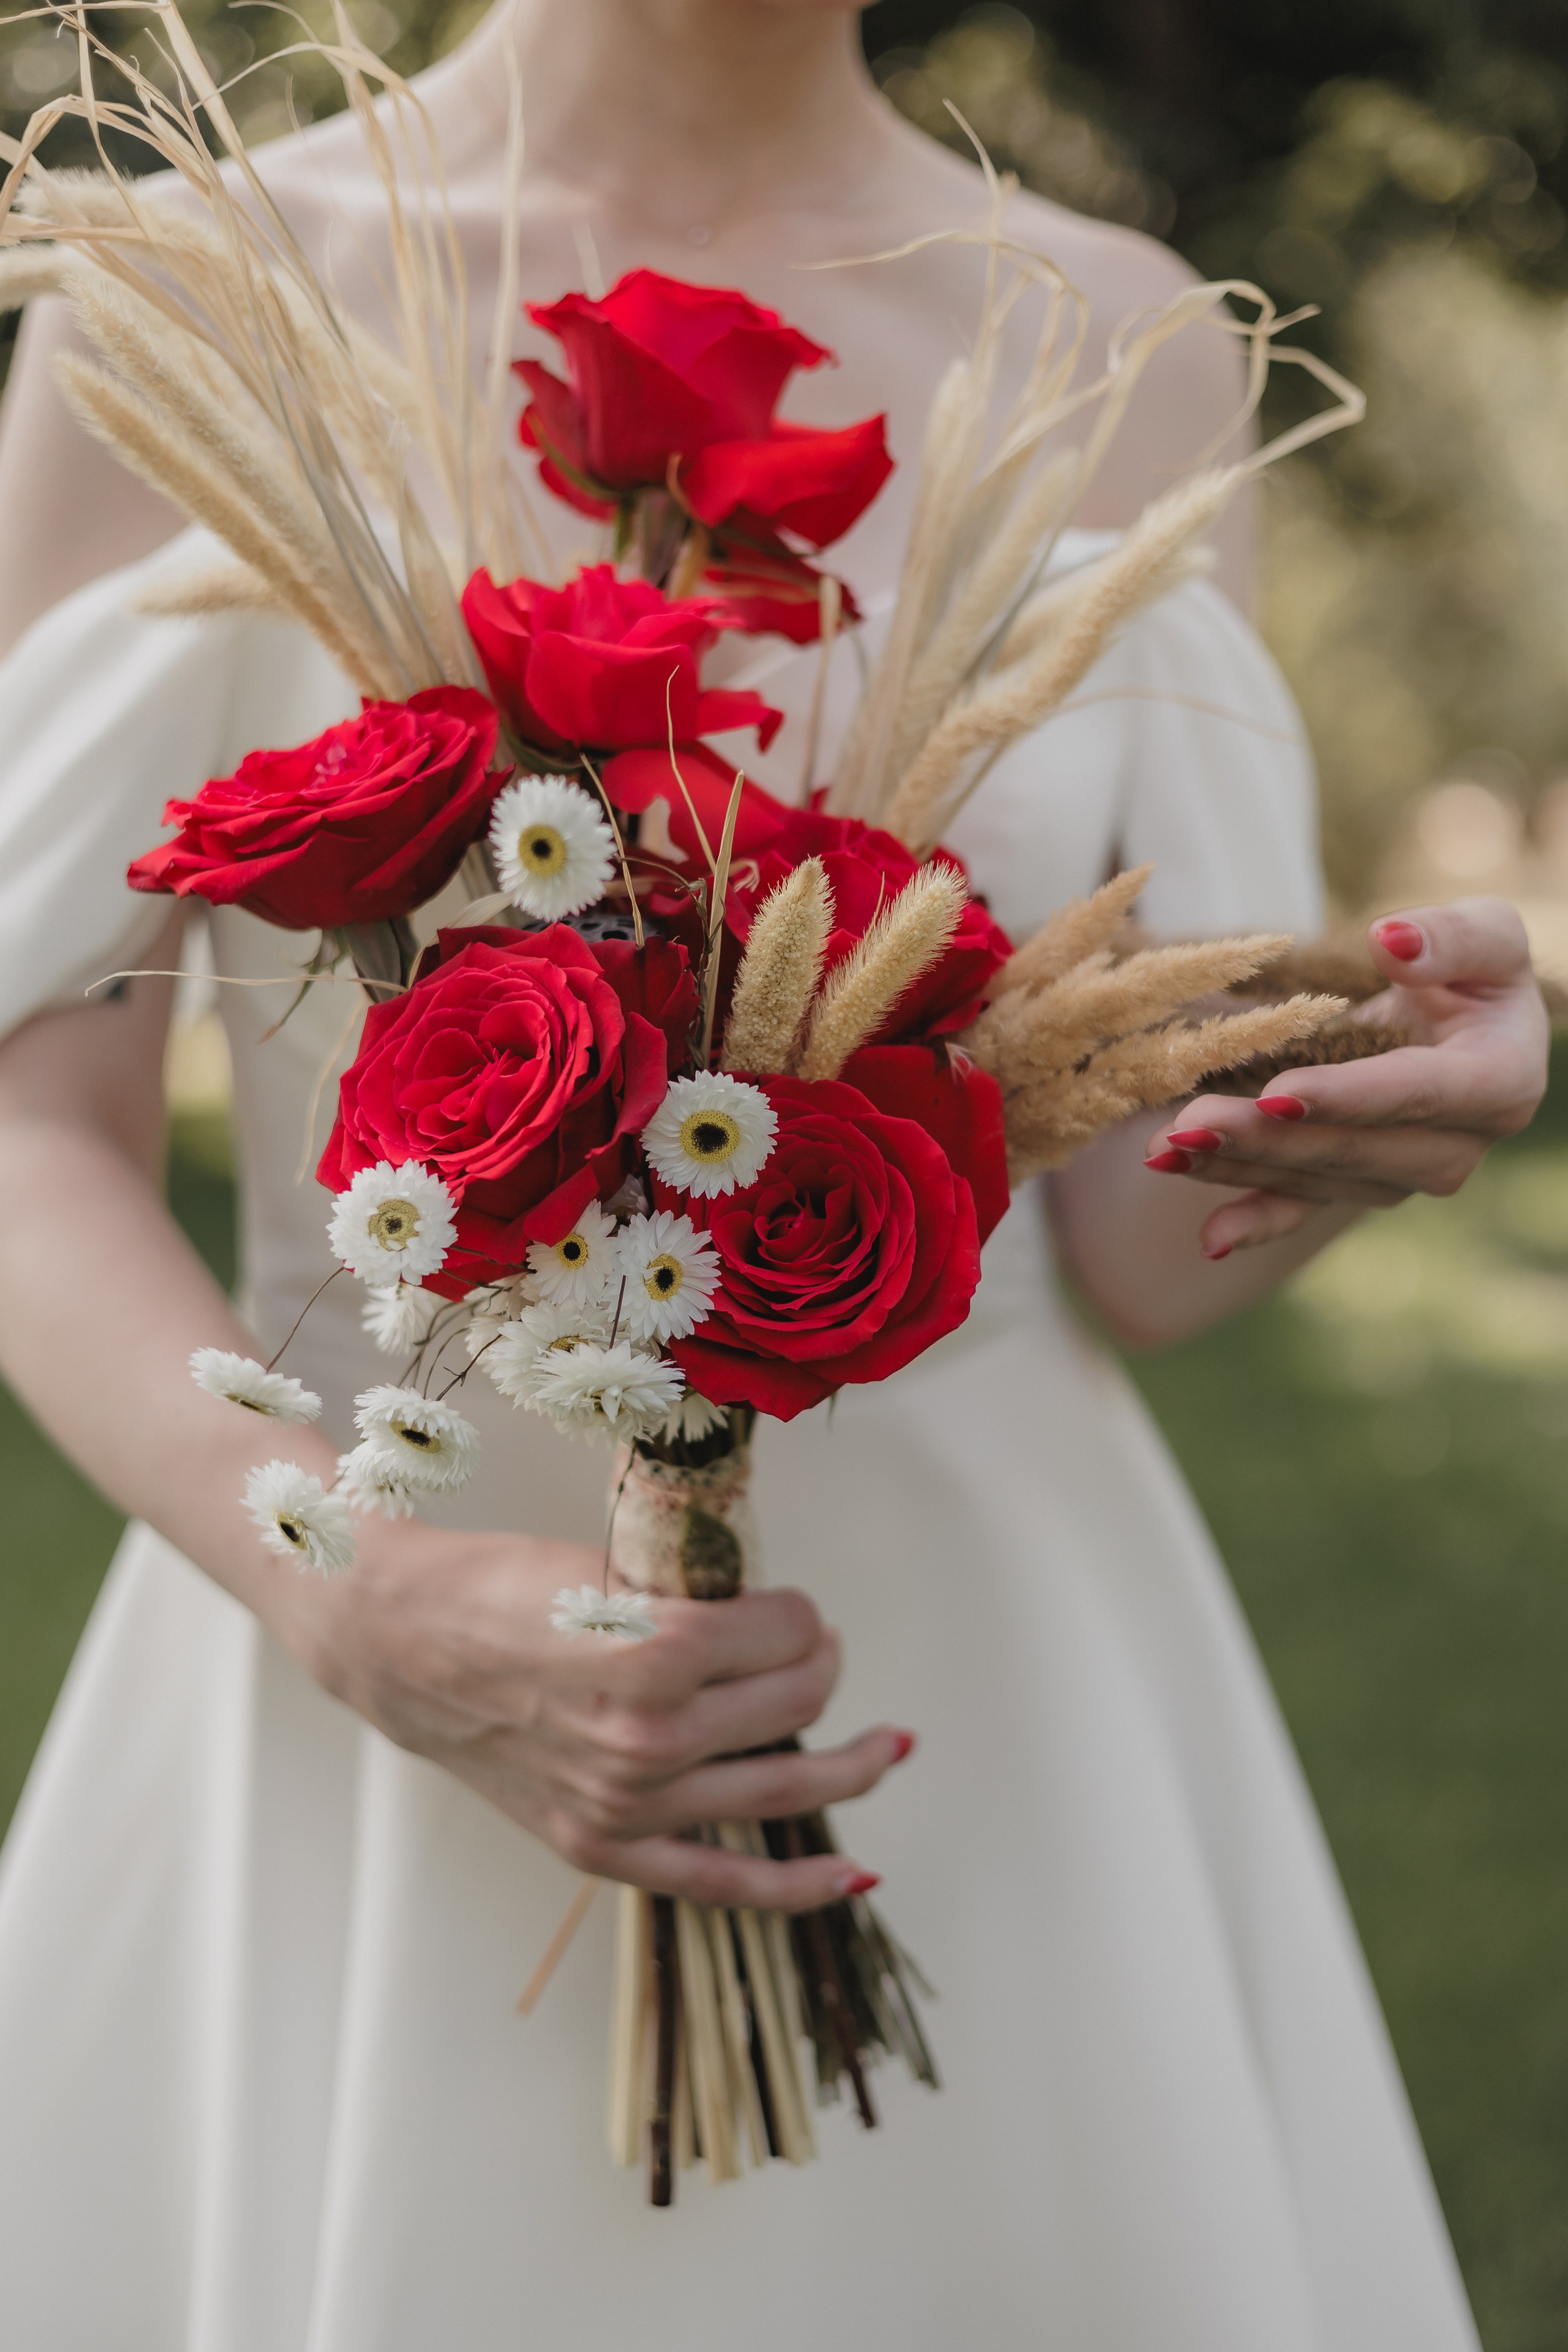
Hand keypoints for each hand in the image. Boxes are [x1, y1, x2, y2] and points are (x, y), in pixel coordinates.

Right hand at [301, 1518, 910, 1910]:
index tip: (788, 1604)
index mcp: (654, 1653)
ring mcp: (626, 1804)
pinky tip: (857, 1875)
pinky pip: (724, 1882)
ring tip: (889, 1746)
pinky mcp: (601, 1846)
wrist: (398, 1642)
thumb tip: (780, 1622)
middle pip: (794, 1703)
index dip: (798, 1612)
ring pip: (781, 1788)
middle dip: (820, 1666)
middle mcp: (648, 1739)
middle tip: (815, 1646)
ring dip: (850, 1765)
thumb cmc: (499, 1588)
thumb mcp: (611, 1567)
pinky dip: (798, 1886)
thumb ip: (696, 1599)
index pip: (784, 1633)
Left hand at [1141, 896, 1549, 1255]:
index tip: (1277, 1093)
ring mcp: (1401, 1176)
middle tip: (1190, 1122)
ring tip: (1166, 1149)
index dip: (1346, 1096)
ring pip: (1312, 1179)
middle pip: (1350, 1148)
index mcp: (1497, 1085)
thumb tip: (1391, 940)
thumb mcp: (1488, 934)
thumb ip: (1453, 937)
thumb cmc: (1476, 969)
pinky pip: (1303, 1208)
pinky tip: (1209, 1237)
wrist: (1468, 1023)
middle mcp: (1453, 1149)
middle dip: (1265, 1139)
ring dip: (1237, 1167)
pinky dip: (1254, 1220)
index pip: (1416, 1094)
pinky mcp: (1358, 1185)